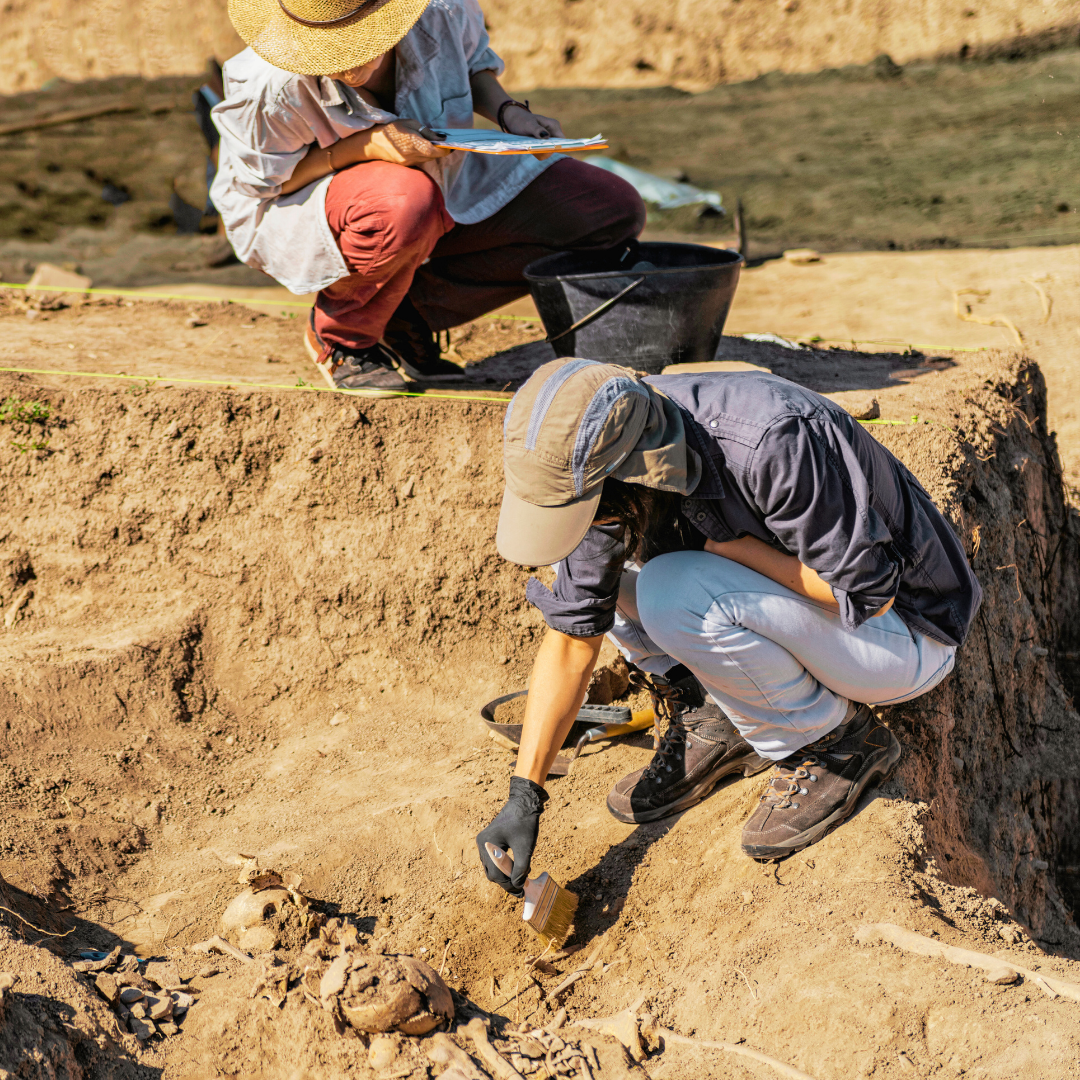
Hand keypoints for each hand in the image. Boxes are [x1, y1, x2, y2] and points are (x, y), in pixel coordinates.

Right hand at [352, 119, 451, 166]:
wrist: (373, 143)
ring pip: (428, 159)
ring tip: (437, 144)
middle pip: (434, 156)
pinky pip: (421, 161)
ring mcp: (410, 162)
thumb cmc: (392, 130)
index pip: (436, 151)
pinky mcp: (407, 165)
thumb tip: (442, 138)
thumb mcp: (410, 123)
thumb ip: (427, 131)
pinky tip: (425, 148)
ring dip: (434, 152)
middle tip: (448, 143)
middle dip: (442, 150)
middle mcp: (413, 155)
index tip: (453, 145)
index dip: (446, 149)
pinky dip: (425, 155)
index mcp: (414, 143)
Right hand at [476, 776, 548, 895]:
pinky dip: (504, 866)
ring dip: (505, 875)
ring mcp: (485, 842)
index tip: (521, 892)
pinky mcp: (491, 840)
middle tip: (521, 888)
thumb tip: (518, 886)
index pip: (496, 874)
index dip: (509, 886)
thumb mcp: (525, 848)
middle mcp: (482, 844)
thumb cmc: (525, 823)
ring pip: (492, 868)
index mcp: (487, 844)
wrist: (525, 802)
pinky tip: (517, 867)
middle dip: (506, 882)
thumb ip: (521, 869)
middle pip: (491, 873)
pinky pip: (494, 860)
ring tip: (521, 878)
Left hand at [501, 106, 564, 159]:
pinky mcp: (543, 141)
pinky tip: (531, 148)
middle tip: (535, 148)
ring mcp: (549, 137)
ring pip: (549, 149)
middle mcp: (553, 131)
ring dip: (541, 151)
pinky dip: (538, 151)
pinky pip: (544, 149)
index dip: (556, 147)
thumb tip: (546, 136)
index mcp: (554, 125)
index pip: (562, 140)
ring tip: (532, 146)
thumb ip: (537, 130)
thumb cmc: (521, 120)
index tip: (545, 150)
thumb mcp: (528, 125)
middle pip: (556, 146)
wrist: (513, 119)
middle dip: (547, 150)